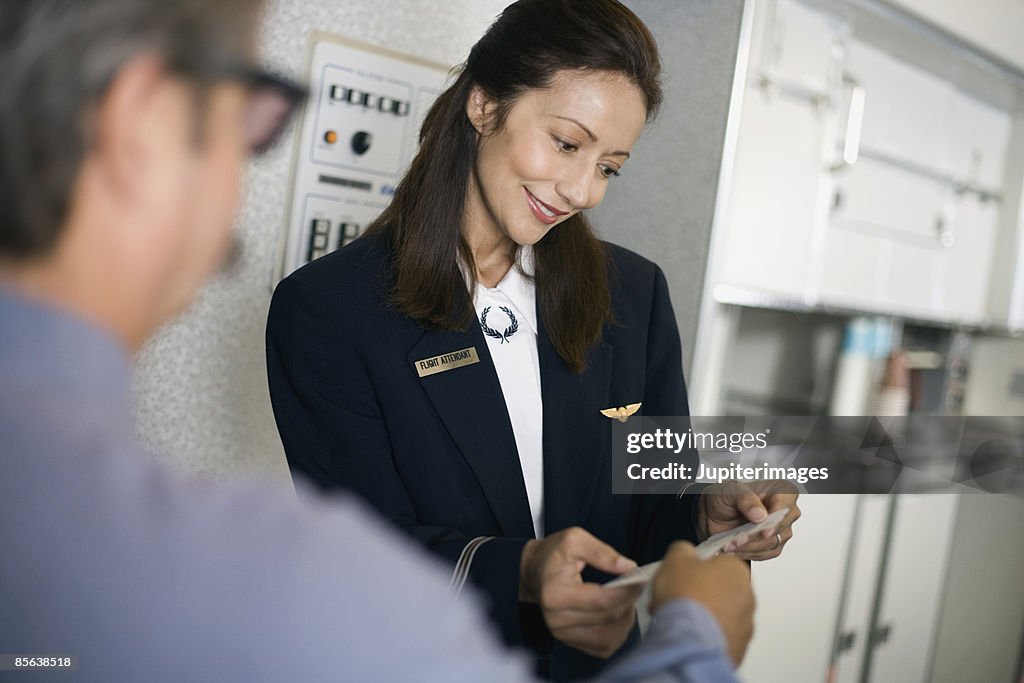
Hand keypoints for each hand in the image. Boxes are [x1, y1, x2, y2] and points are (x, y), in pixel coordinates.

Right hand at [519, 527, 642, 658]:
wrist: (534, 571)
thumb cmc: (553, 554)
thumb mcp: (574, 539)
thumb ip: (602, 552)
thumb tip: (628, 567)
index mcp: (556, 593)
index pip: (601, 600)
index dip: (626, 592)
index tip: (640, 580)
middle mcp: (557, 619)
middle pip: (607, 619)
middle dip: (629, 602)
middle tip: (638, 586)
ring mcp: (563, 634)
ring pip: (608, 638)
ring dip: (625, 621)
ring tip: (628, 601)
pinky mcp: (569, 641)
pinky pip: (602, 648)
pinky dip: (617, 634)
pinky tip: (619, 616)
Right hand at [650, 541, 754, 665]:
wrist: (688, 641)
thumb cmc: (685, 594)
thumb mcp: (675, 557)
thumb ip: (684, 550)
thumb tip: (686, 553)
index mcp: (737, 570)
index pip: (718, 563)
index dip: (695, 570)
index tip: (680, 578)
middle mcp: (748, 597)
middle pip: (720, 590)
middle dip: (700, 594)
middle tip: (677, 600)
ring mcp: (746, 626)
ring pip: (721, 616)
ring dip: (703, 617)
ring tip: (679, 622)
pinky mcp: (739, 649)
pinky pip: (720, 637)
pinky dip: (706, 637)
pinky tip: (688, 637)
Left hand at [698, 480, 800, 559]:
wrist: (714, 511)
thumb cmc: (727, 496)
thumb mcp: (732, 491)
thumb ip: (746, 500)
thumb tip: (760, 515)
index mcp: (781, 491)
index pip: (784, 507)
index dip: (775, 522)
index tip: (764, 532)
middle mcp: (784, 511)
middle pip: (779, 529)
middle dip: (756, 537)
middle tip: (738, 540)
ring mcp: (779, 529)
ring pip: (772, 544)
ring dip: (750, 548)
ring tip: (730, 545)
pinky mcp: (771, 545)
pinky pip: (764, 554)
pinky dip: (748, 554)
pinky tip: (735, 550)